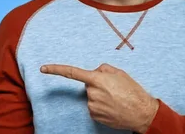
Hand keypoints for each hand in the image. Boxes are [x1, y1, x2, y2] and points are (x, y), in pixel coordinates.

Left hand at [40, 63, 158, 132]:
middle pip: (88, 85)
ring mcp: (92, 106)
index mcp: (97, 80)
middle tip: (113, 88)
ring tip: (116, 98)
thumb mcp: (120, 73)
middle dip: (97, 84)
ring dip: (100, 96)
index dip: (56, 69)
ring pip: (91, 97)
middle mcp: (92, 93)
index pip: (72, 73)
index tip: (43, 68)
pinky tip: (113, 106)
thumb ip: (103, 69)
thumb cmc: (132, 91)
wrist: (142, 113)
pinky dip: (102, 106)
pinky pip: (94, 107)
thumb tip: (94, 72)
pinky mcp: (94, 116)